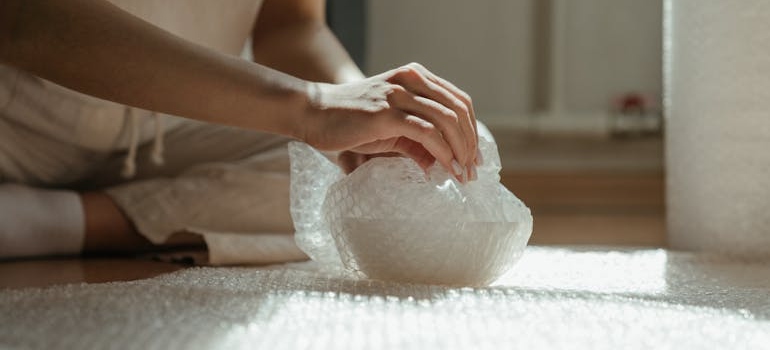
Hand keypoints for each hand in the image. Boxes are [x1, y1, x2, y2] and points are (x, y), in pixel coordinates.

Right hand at [301, 63, 478, 180]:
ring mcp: (398, 94)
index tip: (474, 157)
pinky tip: (447, 169)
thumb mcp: (389, 127)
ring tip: (464, 175)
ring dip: (461, 151)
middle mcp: (410, 79)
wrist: (312, 113)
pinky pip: (427, 133)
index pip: (458, 101)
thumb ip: (415, 140)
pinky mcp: (387, 113)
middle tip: (473, 171)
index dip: (471, 130)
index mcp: (414, 77)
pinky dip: (443, 153)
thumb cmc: (348, 122)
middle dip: (470, 143)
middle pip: (459, 110)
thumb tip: (439, 164)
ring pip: (447, 120)